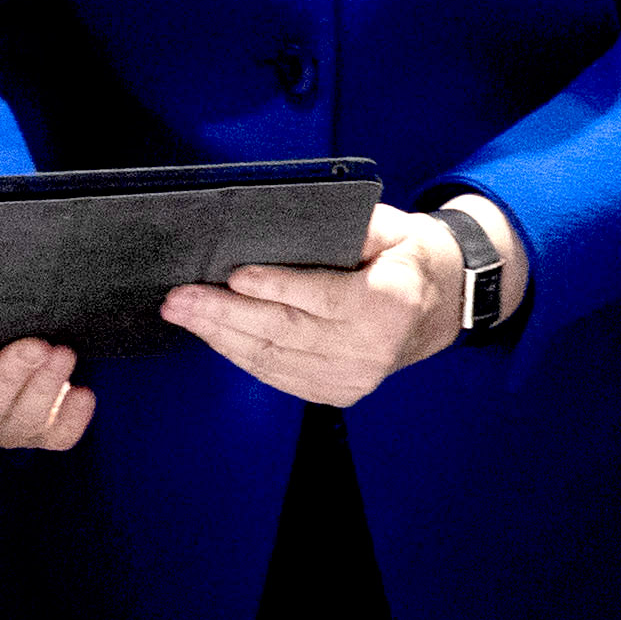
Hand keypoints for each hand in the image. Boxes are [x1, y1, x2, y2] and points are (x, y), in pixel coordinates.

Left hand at [160, 198, 520, 406]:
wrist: (439, 307)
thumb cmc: (405, 257)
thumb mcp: (393, 227)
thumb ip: (355, 227)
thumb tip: (298, 226)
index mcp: (389, 300)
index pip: (322, 296)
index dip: (276, 287)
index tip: (233, 276)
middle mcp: (371, 347)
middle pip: (287, 332)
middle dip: (226, 315)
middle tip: (181, 299)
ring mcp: (354, 378)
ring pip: (275, 359)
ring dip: (222, 337)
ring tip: (184, 314)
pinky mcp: (338, 393)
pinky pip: (279, 376)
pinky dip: (241, 356)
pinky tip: (214, 336)